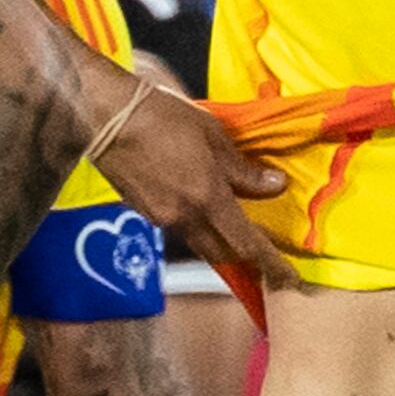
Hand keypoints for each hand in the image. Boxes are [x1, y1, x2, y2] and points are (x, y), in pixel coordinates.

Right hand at [89, 78, 284, 280]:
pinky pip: (178, 225)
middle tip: (264, 257)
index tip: (287, 277)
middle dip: (244, 258)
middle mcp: (183, 218)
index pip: (245, 243)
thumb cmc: (163, 118)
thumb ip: (244, 169)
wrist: (107, 118)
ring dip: (218, 238)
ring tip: (231, 224)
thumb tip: (275, 185)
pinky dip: (194, 221)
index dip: (269, 263)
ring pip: (199, 239)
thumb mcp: (214, 136)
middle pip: (221, 253)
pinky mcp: (143, 210)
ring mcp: (159, 218)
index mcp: (206, 198)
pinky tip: (195, 200)